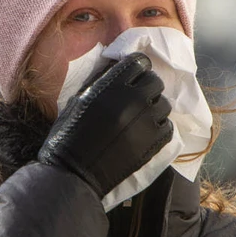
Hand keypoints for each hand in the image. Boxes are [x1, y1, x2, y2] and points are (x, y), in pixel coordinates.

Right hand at [37, 52, 172, 197]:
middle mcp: (133, 99)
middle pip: (155, 81)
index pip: (139, 62)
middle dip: (147, 87)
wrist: (74, 174)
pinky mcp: (154, 142)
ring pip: (164, 104)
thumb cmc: (67, 137)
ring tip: (141, 118)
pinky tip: (145, 133)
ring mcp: (146, 121)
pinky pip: (168, 126)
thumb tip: (116, 71)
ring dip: (154, 108)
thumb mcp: (77, 101)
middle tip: (137, 98)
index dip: (137, 67)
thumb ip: (100, 83)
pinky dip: (159, 127)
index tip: (133, 76)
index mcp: (111, 86)